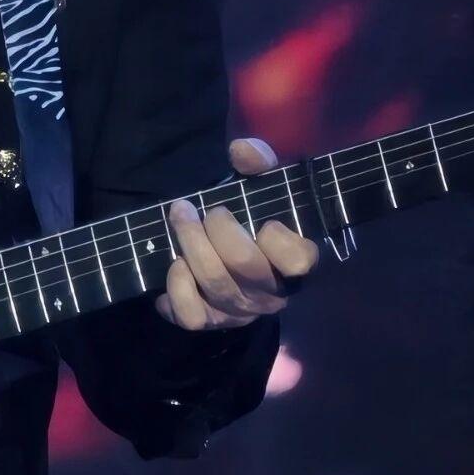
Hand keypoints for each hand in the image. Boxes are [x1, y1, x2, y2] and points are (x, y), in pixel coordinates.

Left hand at [154, 136, 319, 331]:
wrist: (231, 252)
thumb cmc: (254, 216)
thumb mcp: (262, 184)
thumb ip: (259, 162)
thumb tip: (241, 151)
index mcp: (295, 261)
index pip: (298, 260)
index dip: (278, 238)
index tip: (265, 221)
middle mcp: (272, 293)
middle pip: (244, 264)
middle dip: (214, 228)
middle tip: (197, 208)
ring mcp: (241, 312)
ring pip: (215, 285)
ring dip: (190, 245)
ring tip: (180, 219)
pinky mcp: (212, 323)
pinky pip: (192, 317)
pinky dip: (176, 289)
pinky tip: (175, 266)